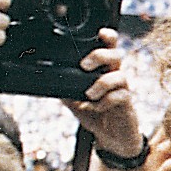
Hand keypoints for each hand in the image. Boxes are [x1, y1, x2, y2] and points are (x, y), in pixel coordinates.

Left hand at [65, 29, 142, 153]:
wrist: (111, 137)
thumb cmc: (95, 113)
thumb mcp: (72, 98)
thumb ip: (63, 85)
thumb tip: (44, 76)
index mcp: (103, 69)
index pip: (109, 46)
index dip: (107, 36)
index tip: (99, 33)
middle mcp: (115, 75)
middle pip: (117, 54)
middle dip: (100, 55)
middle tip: (85, 65)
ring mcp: (122, 89)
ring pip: (120, 75)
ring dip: (101, 83)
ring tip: (89, 95)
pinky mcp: (127, 104)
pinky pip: (120, 96)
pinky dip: (105, 102)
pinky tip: (95, 108)